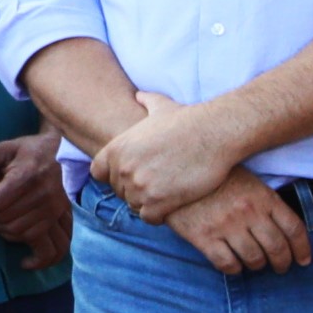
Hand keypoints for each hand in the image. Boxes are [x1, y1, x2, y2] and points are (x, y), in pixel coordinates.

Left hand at [0, 132, 73, 266]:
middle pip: (5, 219)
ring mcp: (53, 210)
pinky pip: (50, 245)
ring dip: (0, 231)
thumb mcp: (6, 148)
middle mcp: (43, 195)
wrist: (64, 153)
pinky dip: (37, 257)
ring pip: (20, 233)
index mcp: (27, 175)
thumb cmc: (31, 151)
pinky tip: (24, 262)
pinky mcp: (60, 218)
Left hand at [90, 91, 245, 218]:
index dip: (115, 175)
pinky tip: (172, 205)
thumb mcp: (162, 106)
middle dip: (135, 189)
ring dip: (147, 203)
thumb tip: (140, 95)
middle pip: (119, 191)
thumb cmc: (190, 119)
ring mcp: (140, 187)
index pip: (98, 173)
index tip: (132, 173)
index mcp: (117, 148)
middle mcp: (123, 169)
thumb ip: (146, 101)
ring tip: (166, 194)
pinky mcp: (158, 202)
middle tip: (156, 184)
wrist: (214, 134)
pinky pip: (148, 217)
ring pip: (134, 205)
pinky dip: (158, 214)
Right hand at [164, 170, 311, 276]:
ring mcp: (226, 225)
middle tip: (282, 267)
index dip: (303, 249)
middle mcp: (249, 212)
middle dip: (283, 263)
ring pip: (254, 259)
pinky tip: (234, 265)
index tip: (304, 260)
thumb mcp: (249, 181)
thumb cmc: (217, 178)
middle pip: (277, 248)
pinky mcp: (204, 237)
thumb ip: (267, 202)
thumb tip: (287, 230)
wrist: (176, 172)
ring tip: (257, 264)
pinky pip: (227, 264)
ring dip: (258, 265)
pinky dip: (235, 269)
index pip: (293, 229)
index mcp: (264, 197)